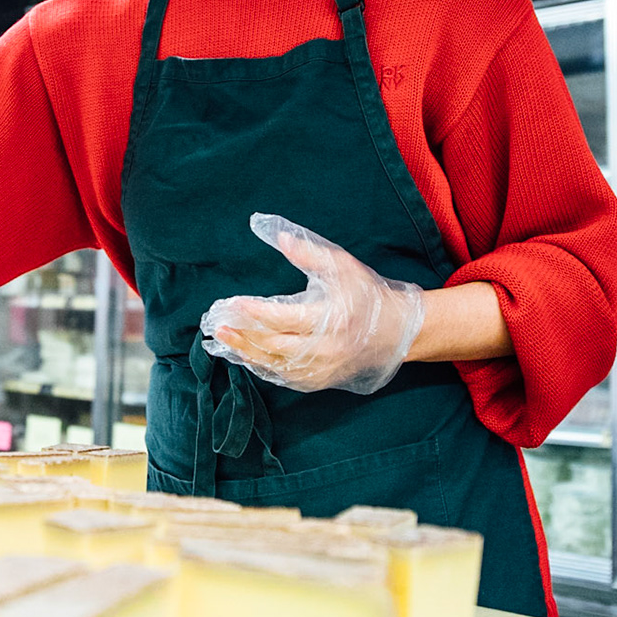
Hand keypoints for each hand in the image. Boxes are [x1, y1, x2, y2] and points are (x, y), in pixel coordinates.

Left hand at [199, 213, 424, 394]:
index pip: (284, 318)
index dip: (256, 312)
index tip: (233, 303)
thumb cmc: (368, 295)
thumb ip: (309, 253)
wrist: (398, 333)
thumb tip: (278, 236)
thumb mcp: (343, 267)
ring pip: (277, 366)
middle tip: (217, 325)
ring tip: (223, 341)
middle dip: (243, 336)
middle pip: (274, 346)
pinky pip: (286, 378)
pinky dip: (264, 368)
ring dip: (247, 354)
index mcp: (330, 319)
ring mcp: (323, 369)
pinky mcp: (321, 380)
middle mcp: (325, 349)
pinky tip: (246, 357)